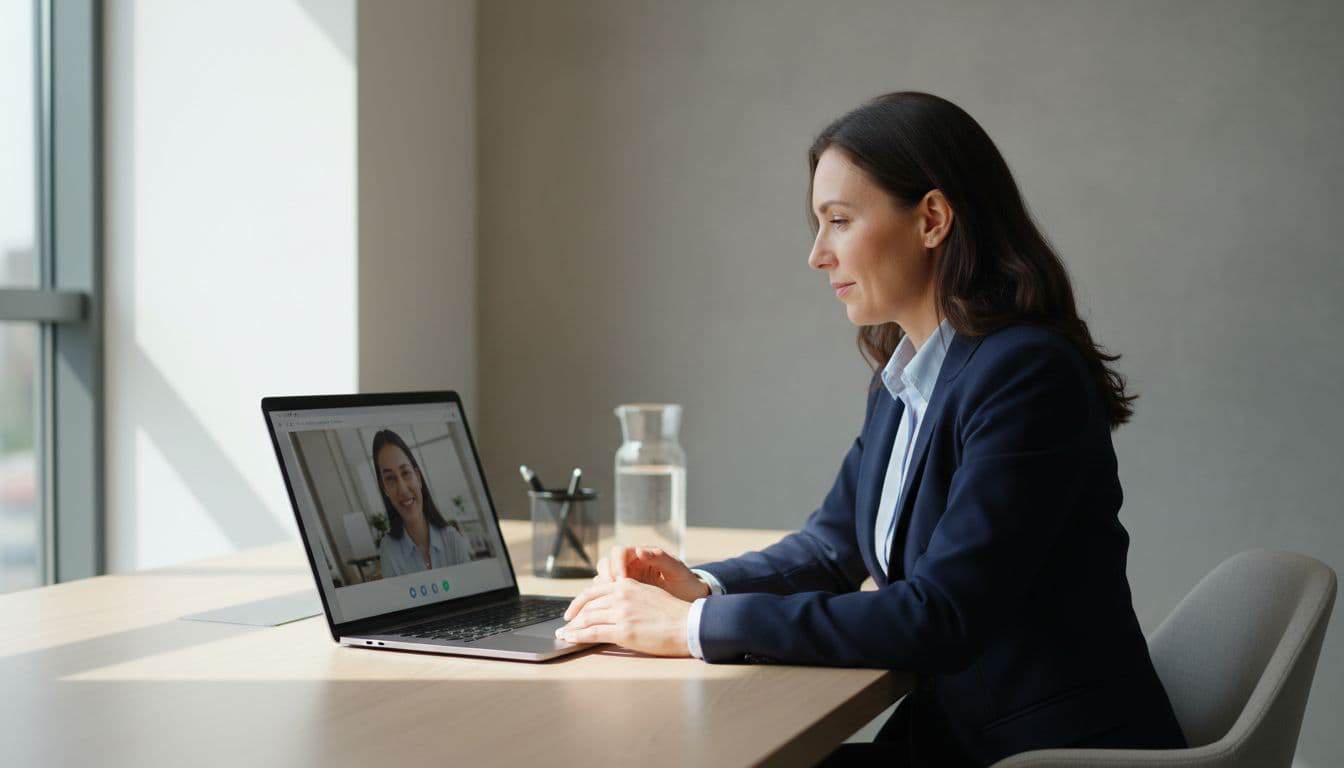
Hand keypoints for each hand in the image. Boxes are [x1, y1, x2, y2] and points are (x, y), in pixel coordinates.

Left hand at [556, 577, 692, 655]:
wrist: (688, 625)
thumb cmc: (674, 614)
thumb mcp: (650, 594)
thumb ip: (631, 595)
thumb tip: (619, 604)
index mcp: (628, 585)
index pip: (596, 591)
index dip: (581, 601)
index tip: (574, 609)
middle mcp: (621, 596)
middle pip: (589, 605)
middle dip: (574, 615)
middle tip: (565, 623)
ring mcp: (621, 613)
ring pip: (587, 618)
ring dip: (572, 627)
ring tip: (563, 633)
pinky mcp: (623, 631)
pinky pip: (592, 633)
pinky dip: (577, 636)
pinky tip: (569, 638)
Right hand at [585, 544, 710, 602]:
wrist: (690, 598)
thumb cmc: (685, 581)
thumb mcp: (676, 569)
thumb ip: (660, 558)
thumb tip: (640, 550)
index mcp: (641, 555)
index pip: (619, 552)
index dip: (616, 564)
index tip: (622, 580)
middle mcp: (630, 565)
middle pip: (606, 564)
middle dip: (605, 577)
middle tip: (611, 594)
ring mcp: (625, 580)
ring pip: (603, 580)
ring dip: (601, 590)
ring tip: (609, 604)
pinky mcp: (624, 596)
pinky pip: (607, 596)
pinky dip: (604, 601)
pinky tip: (610, 613)